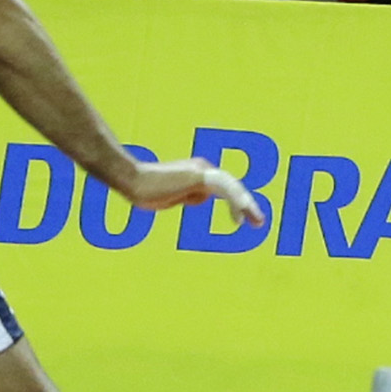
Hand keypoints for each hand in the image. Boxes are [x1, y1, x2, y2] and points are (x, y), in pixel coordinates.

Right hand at [119, 157, 269, 225]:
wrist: (132, 181)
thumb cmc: (145, 189)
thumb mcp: (171, 195)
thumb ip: (187, 195)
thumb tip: (201, 197)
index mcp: (196, 173)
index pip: (224, 188)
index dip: (236, 203)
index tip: (242, 219)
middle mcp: (202, 169)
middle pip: (231, 188)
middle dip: (246, 204)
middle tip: (259, 222)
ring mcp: (201, 171)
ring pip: (232, 188)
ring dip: (246, 205)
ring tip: (257, 222)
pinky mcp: (199, 176)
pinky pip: (225, 189)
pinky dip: (236, 202)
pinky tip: (241, 216)